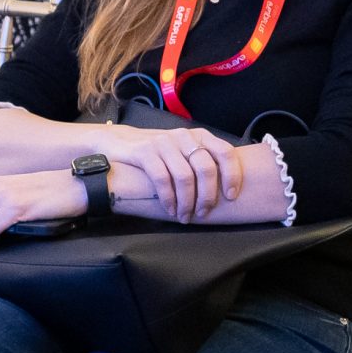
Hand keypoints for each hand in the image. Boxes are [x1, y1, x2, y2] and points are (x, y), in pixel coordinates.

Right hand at [95, 122, 242, 221]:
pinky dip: (168, 198)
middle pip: (206, 168)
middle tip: (203, 213)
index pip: (226, 152)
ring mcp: (164, 143)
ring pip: (185, 176)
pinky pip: (162, 179)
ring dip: (187, 202)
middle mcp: (184, 137)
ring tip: (185, 216)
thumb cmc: (158, 153)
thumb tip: (227, 186)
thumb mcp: (184, 151)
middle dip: (207, 196)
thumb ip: (203, 161)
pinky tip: (170, 210)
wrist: (118, 142)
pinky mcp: (144, 152)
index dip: (233, 175)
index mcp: (200, 136)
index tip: (231, 196)